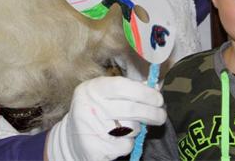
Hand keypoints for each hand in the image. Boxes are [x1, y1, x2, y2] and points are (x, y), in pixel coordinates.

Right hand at [45, 76, 165, 160]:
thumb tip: (155, 89)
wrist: (74, 138)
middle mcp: (88, 105)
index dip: (144, 93)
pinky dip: (128, 143)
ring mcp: (89, 127)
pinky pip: (124, 145)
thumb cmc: (98, 113)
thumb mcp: (107, 95)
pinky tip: (118, 140)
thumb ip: (129, 90)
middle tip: (161, 116)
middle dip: (151, 113)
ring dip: (137, 130)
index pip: (122, 86)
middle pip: (130, 109)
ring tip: (129, 127)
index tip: (159, 99)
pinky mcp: (93, 147)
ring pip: (130, 129)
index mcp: (93, 88)